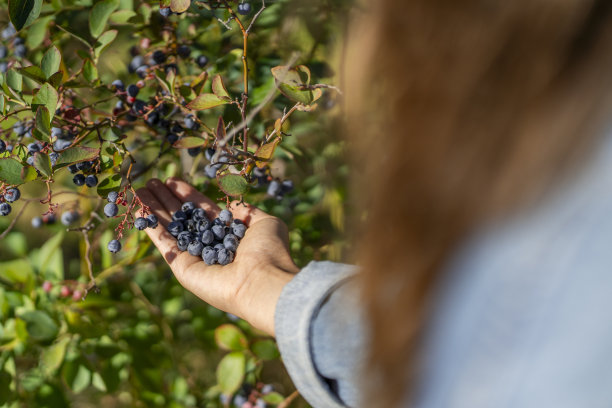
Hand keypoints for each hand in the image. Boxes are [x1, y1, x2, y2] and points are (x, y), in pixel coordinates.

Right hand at [136, 178, 298, 335]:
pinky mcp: (182, 268)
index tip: (172, 180)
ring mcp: (195, 258)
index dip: (188, 195)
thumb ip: (245, 211)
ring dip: (154, 209)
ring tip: (139, 190)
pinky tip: (140, 208)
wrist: (263, 280)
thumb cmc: (268, 250)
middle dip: (167, 199)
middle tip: (150, 182)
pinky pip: (164, 243)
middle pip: (183, 218)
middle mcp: (210, 246)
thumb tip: (232, 202)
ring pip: (170, 228)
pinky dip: (151, 226)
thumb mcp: (263, 222)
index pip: (203, 210)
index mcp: (229, 235)